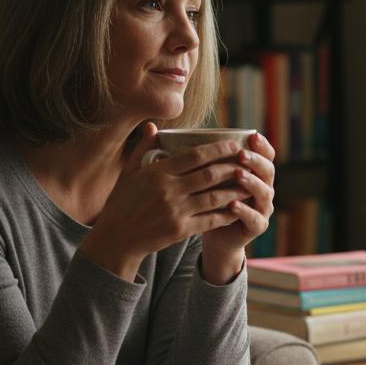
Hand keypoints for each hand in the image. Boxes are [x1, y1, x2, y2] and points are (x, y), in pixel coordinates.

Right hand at [80, 122, 250, 280]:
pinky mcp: (180, 229)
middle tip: (248, 162)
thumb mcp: (128, 173)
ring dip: (235, 190)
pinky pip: (210, 219)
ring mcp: (176, 210)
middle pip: (209, 174)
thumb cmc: (122, 203)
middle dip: (232, 167)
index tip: (234, 144)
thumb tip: (153, 126)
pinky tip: (237, 208)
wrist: (116, 238)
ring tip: (249, 184)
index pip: (194, 155)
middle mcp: (168, 189)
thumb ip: (144, 149)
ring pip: (214, 197)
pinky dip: (226, 213)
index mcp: (157, 172)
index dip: (218, 149)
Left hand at [201, 132, 275, 281]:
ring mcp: (262, 208)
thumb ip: (202, 158)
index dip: (262, 145)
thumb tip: (165, 131)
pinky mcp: (257, 227)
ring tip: (239, 174)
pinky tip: (232, 204)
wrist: (214, 234)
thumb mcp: (206, 178)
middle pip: (268, 171)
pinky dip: (244, 210)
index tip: (252, 135)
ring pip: (265, 193)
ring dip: (252, 182)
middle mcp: (263, 188)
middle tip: (241, 155)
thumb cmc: (208, 201)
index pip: (266, 155)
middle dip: (256, 161)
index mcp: (255, 173)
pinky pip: (254, 218)